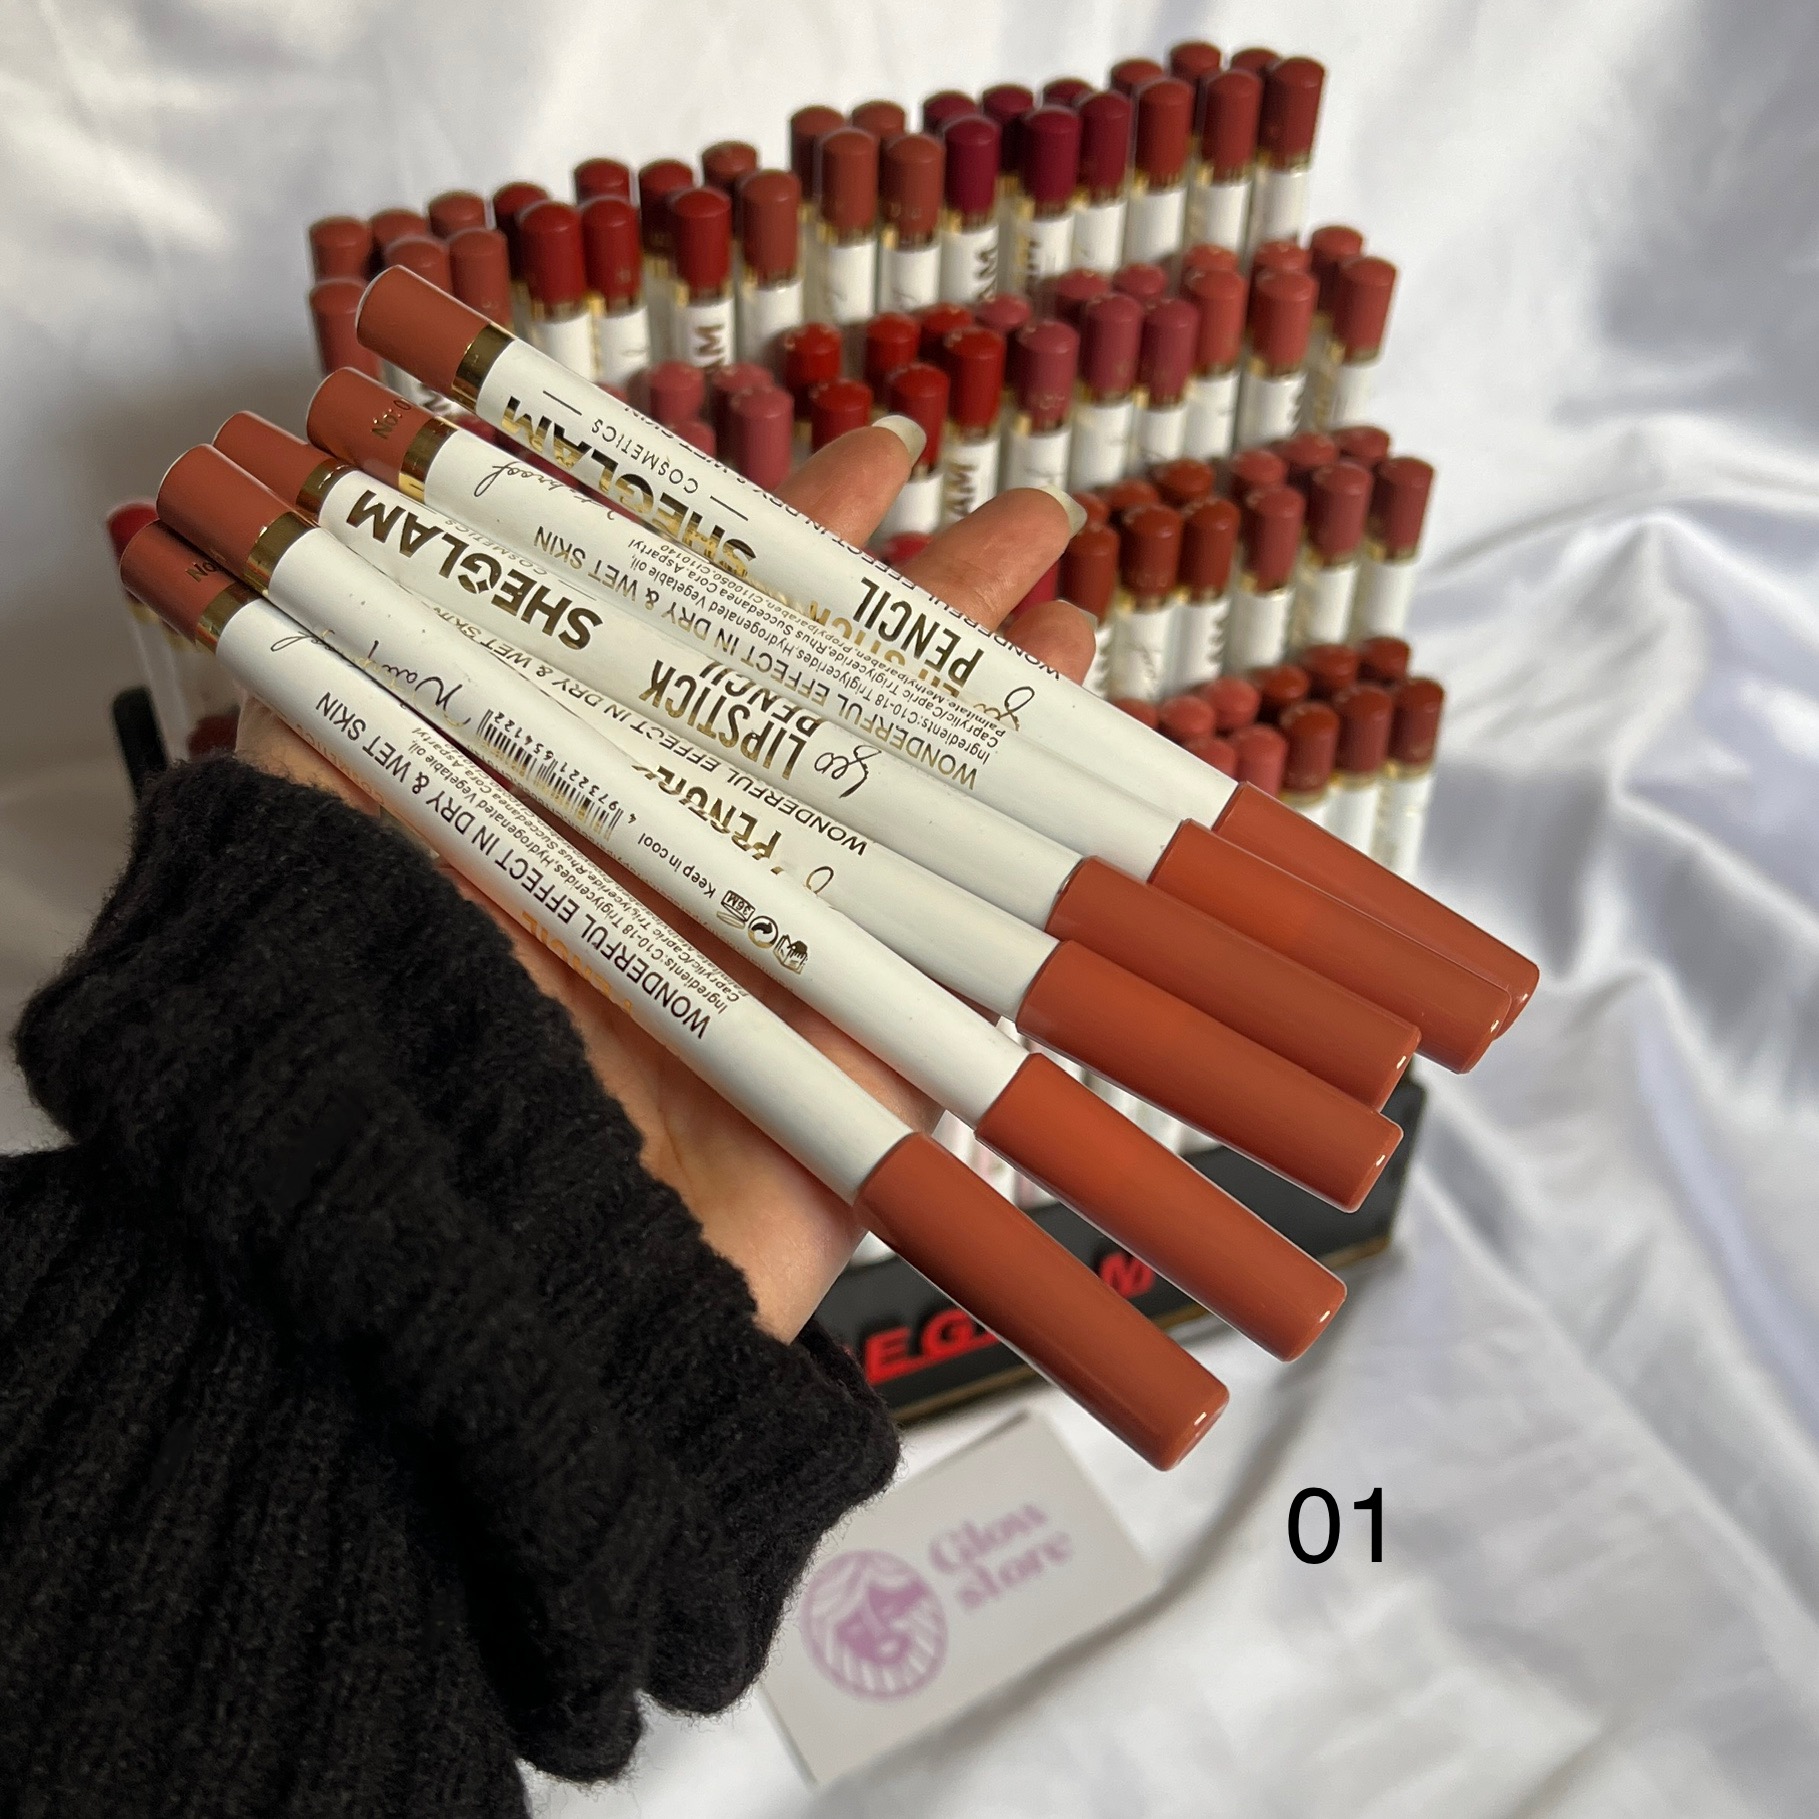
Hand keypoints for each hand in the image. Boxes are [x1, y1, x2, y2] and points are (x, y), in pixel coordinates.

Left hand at [237, 429, 1093, 1338]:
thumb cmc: (359, 1034)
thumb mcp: (313, 827)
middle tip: (1027, 514)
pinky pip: (970, 947)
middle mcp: (688, 861)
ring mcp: (783, 955)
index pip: (703, 633)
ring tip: (1073, 608)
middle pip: (834, 704)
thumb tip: (353, 553)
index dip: (792, 545)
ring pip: (915, 806)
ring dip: (1002, 706)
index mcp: (581, 794)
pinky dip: (1035, 859)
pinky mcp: (861, 1063)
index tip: (873, 462)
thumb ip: (338, 692)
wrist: (439, 1251)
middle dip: (934, 604)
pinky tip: (1088, 774)